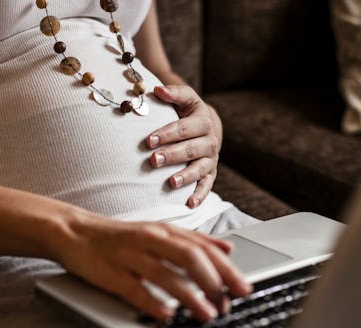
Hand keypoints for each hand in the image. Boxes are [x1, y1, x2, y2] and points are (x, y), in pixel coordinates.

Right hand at [57, 217, 250, 322]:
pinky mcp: (112, 273)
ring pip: (165, 274)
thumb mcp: (159, 232)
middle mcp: (150, 240)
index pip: (202, 248)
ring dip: (189, 296)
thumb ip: (192, 240)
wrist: (75, 232)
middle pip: (189, 257)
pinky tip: (167, 315)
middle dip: (214, 280)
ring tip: (207, 314)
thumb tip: (226, 249)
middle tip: (231, 301)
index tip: (243, 287)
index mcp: (164, 231)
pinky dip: (152, 302)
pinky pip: (134, 289)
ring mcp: (130, 256)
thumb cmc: (121, 237)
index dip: (225, 268)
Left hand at [147, 85, 222, 207]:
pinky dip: (200, 195)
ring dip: (185, 176)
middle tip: (154, 160)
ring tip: (170, 182)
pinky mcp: (210, 173)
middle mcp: (210, 140)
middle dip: (173, 155)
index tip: (149, 140)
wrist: (207, 126)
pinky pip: (207, 185)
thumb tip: (157, 90)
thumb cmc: (188, 112)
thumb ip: (173, 93)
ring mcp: (211, 158)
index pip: (184, 127)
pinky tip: (189, 204)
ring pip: (200, 168)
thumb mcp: (185, 98)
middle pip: (192, 149)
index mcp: (203, 121)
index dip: (167, 134)